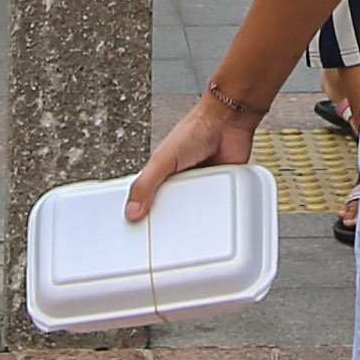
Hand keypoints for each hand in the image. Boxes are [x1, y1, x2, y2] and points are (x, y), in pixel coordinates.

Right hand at [123, 83, 257, 223]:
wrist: (228, 122)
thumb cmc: (195, 130)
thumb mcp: (163, 159)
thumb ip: (146, 184)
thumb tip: (132, 210)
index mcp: (163, 175)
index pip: (150, 202)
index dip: (147, 217)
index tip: (142, 234)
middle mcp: (182, 182)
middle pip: (175, 212)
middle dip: (174, 222)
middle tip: (172, 237)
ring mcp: (203, 185)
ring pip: (197, 212)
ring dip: (197, 217)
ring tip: (195, 225)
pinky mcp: (222, 187)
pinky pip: (218, 205)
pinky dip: (217, 209)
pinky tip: (215, 215)